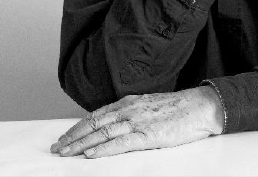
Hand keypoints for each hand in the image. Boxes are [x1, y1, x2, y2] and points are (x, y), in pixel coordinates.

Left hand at [50, 86, 223, 158]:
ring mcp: (138, 121)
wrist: (201, 106)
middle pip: (94, 124)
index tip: (64, 137)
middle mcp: (130, 109)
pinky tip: (90, 154)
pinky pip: (121, 143)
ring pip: (103, 134)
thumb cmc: (178, 108)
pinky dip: (103, 149)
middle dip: (73, 137)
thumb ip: (131, 114)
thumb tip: (114, 126)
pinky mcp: (148, 134)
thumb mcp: (149, 106)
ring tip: (65, 153)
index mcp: (129, 102)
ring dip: (81, 144)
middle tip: (56, 148)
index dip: (78, 127)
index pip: (96, 115)